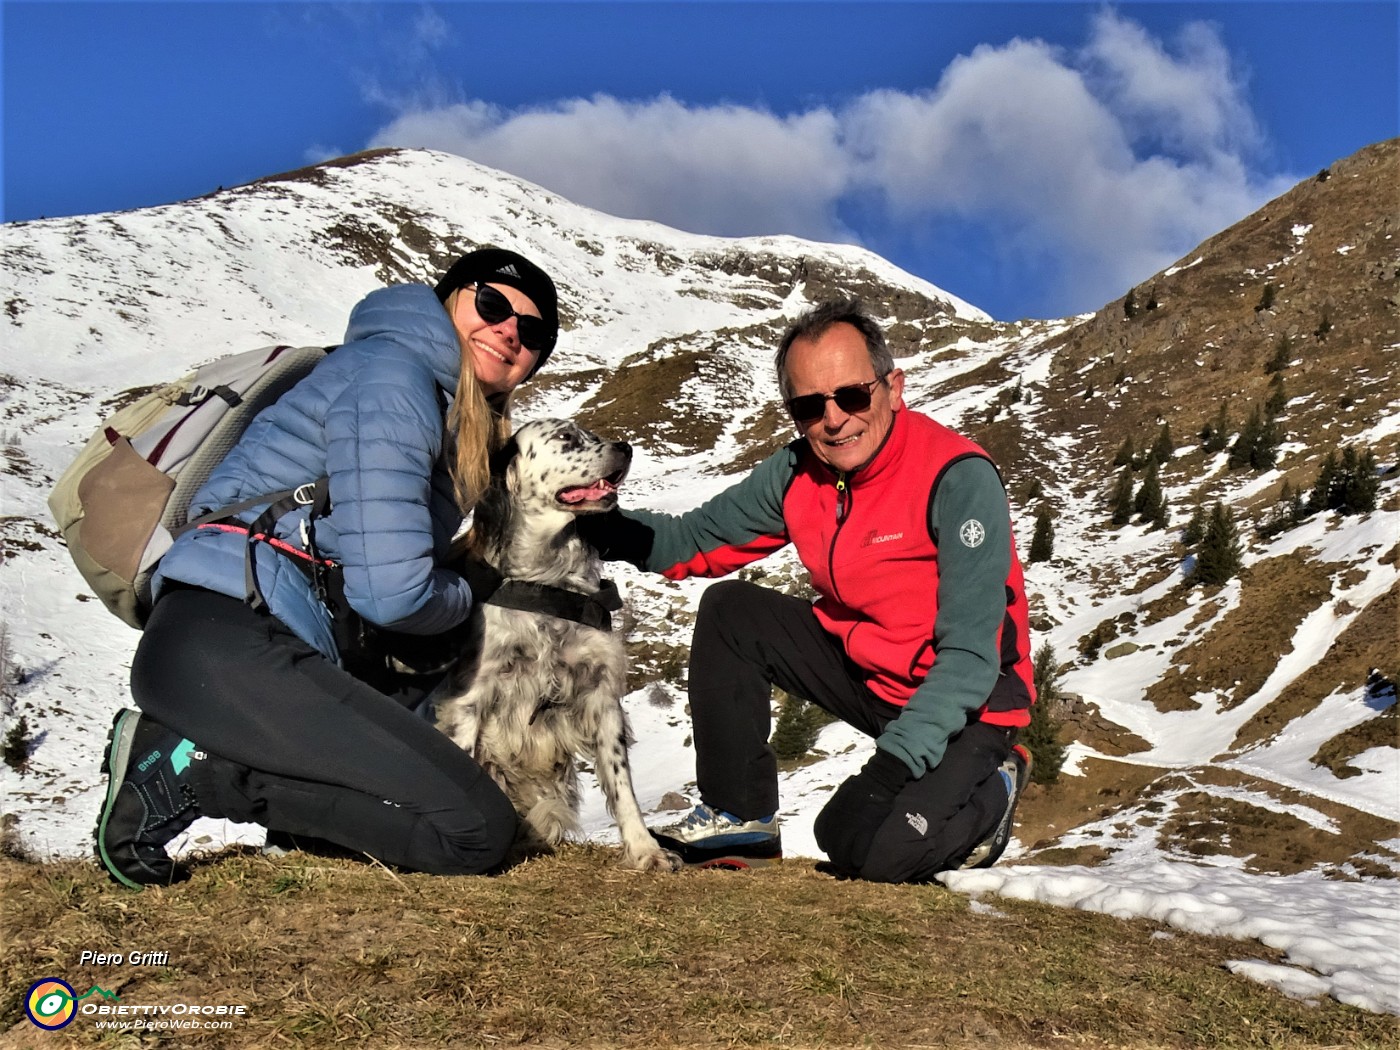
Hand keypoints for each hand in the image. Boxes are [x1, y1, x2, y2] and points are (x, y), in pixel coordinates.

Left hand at [814, 750, 912, 874]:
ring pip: (842, 851)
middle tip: (841, 862)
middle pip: (830, 846)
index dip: (823, 843)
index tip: (826, 848)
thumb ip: (836, 808)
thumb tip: (835, 819)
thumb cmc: (861, 785)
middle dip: (834, 856)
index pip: (820, 832)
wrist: (878, 779)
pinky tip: (859, 863)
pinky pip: (859, 850)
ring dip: (845, 862)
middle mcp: (837, 819)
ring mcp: (851, 825)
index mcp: (830, 809)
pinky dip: (857, 859)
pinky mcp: (866, 828)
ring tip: (850, 866)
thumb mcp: (841, 794)